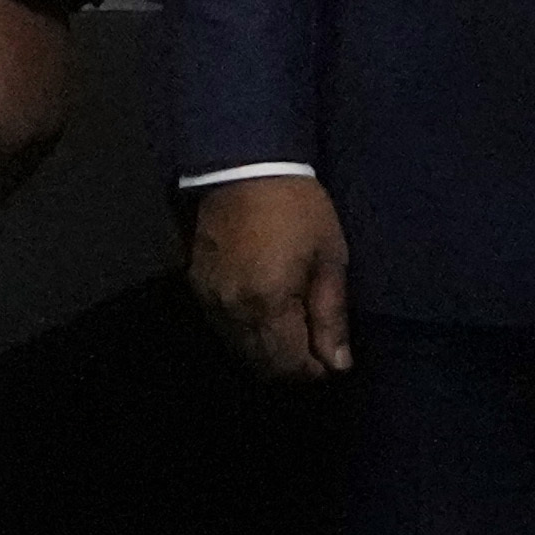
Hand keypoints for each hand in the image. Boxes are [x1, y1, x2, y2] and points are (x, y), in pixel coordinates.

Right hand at [183, 168, 350, 380]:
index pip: (292, 365)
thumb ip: (331, 316)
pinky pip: (222, 328)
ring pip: (239, 350)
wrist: (244, 165)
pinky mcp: (196, 285)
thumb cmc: (298, 209)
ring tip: (291, 332)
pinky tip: (263, 316)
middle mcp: (232, 310)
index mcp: (268, 304)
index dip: (316, 369)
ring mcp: (209, 299)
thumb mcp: (329, 258)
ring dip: (267, 352)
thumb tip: (338, 364)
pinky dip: (244, 334)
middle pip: (262, 365)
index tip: (332, 357)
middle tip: (315, 347)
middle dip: (291, 366)